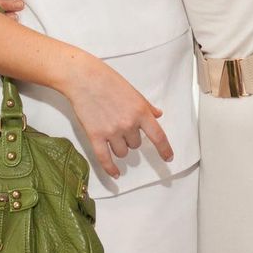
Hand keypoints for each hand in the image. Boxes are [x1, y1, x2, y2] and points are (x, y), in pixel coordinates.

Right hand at [63, 55, 172, 179]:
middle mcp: (128, 124)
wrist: (84, 78)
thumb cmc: (108, 81)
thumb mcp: (133, 92)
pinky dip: (111, 169)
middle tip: (120, 123)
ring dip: (120, 146)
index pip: (158, 136)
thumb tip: (158, 115)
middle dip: (131, 138)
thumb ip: (146, 106)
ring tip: (111, 131)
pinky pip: (105, 159)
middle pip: (136, 145)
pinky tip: (115, 174)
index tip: (168, 157)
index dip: (165, 150)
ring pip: (122, 152)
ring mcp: (111, 132)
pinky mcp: (95, 136)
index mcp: (140, 112)